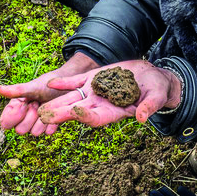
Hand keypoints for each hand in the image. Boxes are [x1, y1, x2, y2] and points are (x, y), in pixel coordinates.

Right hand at [0, 52, 98, 135]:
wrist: (69, 84)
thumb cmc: (49, 83)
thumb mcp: (33, 86)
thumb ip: (17, 90)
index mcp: (16, 108)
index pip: (6, 123)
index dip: (15, 115)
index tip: (26, 103)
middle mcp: (25, 118)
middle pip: (20, 130)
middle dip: (30, 116)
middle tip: (38, 103)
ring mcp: (38, 123)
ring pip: (35, 132)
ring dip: (42, 119)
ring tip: (47, 106)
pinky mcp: (50, 126)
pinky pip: (48, 132)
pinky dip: (52, 122)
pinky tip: (55, 112)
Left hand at [36, 59, 181, 126]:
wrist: (151, 78)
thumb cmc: (156, 91)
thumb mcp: (156, 98)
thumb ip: (149, 107)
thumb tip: (143, 117)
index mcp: (115, 112)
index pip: (97, 118)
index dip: (86, 116)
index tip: (77, 112)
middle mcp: (101, 104)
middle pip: (78, 111)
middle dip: (61, 114)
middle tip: (44, 116)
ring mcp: (95, 92)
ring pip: (72, 98)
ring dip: (57, 102)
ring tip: (40, 106)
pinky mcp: (94, 79)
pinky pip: (76, 82)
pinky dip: (64, 83)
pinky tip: (50, 83)